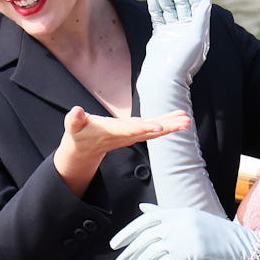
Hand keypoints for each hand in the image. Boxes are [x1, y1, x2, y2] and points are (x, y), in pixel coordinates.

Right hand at [61, 107, 189, 157]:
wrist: (84, 148)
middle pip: (150, 132)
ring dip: (172, 125)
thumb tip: (75, 111)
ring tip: (187, 120)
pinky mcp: (136, 130)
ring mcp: (132, 134)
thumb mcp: (73, 126)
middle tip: (184, 123)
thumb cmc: (79, 134)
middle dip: (168, 128)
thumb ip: (74, 119)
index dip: (145, 128)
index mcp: (114, 132)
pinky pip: (155, 126)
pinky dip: (167, 121)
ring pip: (155, 130)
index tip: (160, 127)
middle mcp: (127, 135)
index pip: (131, 130)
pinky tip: (179, 116)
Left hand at [111, 203, 255, 259]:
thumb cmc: (219, 238)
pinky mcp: (190, 253)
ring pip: (151, 251)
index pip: (147, 219)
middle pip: (145, 237)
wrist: (244, 248)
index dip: (128, 232)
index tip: (115, 244)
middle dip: (128, 252)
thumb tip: (143, 209)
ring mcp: (186, 236)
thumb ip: (167, 215)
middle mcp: (181, 221)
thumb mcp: (193, 220)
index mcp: (181, 212)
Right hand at [138, 0, 212, 102]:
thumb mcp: (197, 37)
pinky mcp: (160, 34)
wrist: (165, 78)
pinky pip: (157, 13)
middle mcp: (186, 25)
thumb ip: (201, 17)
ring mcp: (172, 29)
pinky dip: (155, 1)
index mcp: (197, 25)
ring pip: (167, 2)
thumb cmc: (184, 61)